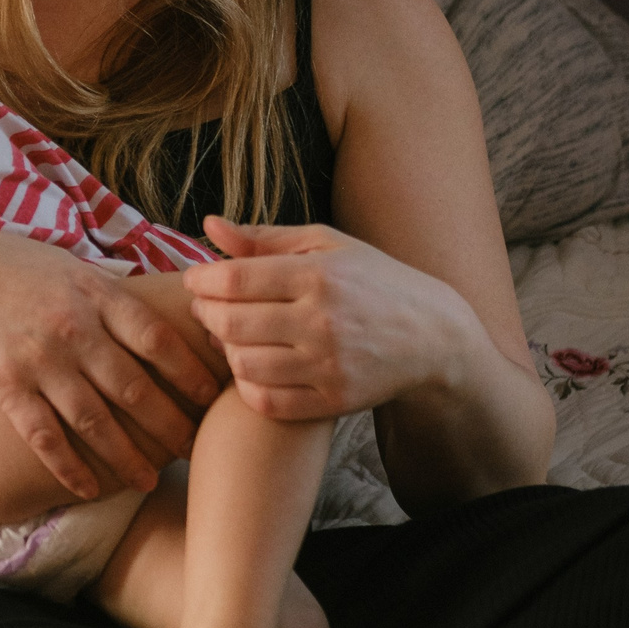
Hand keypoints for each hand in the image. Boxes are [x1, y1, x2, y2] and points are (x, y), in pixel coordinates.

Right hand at [0, 226, 218, 501]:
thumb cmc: (11, 266)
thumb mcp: (70, 267)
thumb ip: (113, 296)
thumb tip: (163, 312)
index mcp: (97, 295)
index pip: (159, 340)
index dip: (191, 373)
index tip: (215, 399)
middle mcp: (74, 329)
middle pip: (136, 387)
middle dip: (171, 426)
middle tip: (194, 452)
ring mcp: (39, 359)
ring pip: (96, 420)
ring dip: (127, 457)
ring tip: (150, 481)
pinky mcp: (5, 384)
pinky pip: (45, 437)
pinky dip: (71, 467)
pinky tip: (89, 489)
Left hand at [184, 216, 471, 420]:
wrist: (434, 337)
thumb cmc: (372, 281)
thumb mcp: (327, 245)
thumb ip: (264, 238)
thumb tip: (208, 226)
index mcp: (320, 275)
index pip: (235, 279)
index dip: (201, 280)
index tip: (194, 280)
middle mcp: (324, 322)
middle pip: (231, 323)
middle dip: (204, 314)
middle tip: (205, 308)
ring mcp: (329, 366)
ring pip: (243, 364)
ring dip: (224, 349)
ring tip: (228, 335)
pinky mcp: (334, 401)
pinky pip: (266, 401)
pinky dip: (246, 385)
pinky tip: (250, 366)